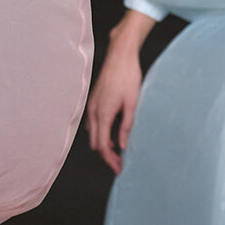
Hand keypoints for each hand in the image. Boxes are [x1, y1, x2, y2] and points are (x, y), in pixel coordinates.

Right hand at [86, 9, 155, 173]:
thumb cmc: (128, 76)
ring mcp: (91, 107)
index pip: (103, 146)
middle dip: (107, 155)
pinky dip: (101, 133)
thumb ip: (127, 125)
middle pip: (96, 143)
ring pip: (93, 134)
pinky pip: (93, 124)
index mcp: (103, 114)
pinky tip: (112, 133)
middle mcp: (93, 112)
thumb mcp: (133, 103)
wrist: (120, 56)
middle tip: (121, 163)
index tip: (119, 168)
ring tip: (118, 150)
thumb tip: (122, 145)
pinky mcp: (94, 102)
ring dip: (103, 144)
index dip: (110, 160)